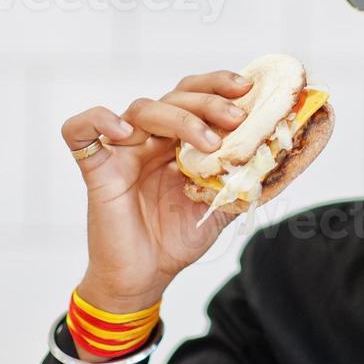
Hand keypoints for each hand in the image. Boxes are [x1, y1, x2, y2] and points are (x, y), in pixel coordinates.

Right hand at [60, 69, 254, 314]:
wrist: (143, 278)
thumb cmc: (175, 240)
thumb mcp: (222, 206)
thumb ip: (246, 181)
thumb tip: (283, 160)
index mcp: (178, 141)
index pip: (195, 95)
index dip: (218, 85)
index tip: (248, 90)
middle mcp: (150, 138)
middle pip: (174, 95)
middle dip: (209, 101)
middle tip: (236, 117)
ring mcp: (122, 150)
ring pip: (142, 108)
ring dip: (180, 118)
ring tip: (210, 143)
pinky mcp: (97, 168)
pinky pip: (80, 130)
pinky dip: (98, 120)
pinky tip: (123, 131)